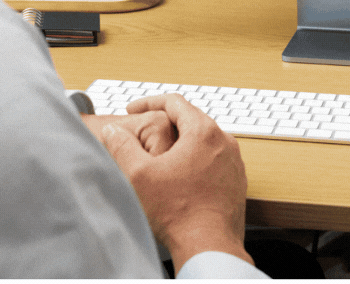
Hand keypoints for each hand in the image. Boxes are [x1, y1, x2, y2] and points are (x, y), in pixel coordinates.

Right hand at [100, 93, 252, 271]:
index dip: (148, 102)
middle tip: (144, 133)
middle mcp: (224, 142)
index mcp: (204, 131)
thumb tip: (113, 131)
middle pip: (191, 119)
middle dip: (165, 123)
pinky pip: (214, 161)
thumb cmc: (179, 213)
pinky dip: (197, 162)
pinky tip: (181, 177)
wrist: (210, 248)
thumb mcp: (138, 175)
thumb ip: (122, 146)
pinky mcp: (236, 181)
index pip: (174, 101)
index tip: (132, 111)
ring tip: (161, 156)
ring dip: (182, 143)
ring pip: (204, 141)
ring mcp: (234, 162)